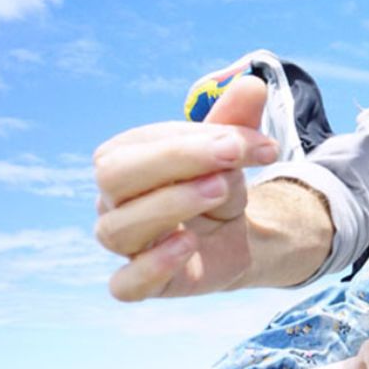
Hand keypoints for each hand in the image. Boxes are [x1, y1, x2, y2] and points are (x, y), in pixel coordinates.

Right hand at [93, 75, 278, 299]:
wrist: (234, 234)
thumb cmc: (218, 182)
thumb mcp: (232, 150)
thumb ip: (236, 121)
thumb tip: (252, 84)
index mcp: (126, 157)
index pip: (144, 142)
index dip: (198, 138)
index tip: (255, 143)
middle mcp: (113, 199)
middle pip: (115, 176)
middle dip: (175, 160)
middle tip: (233, 156)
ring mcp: (126, 243)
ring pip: (118, 228)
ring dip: (171, 204)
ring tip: (220, 191)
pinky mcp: (143, 282)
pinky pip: (125, 284)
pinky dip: (151, 267)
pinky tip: (187, 245)